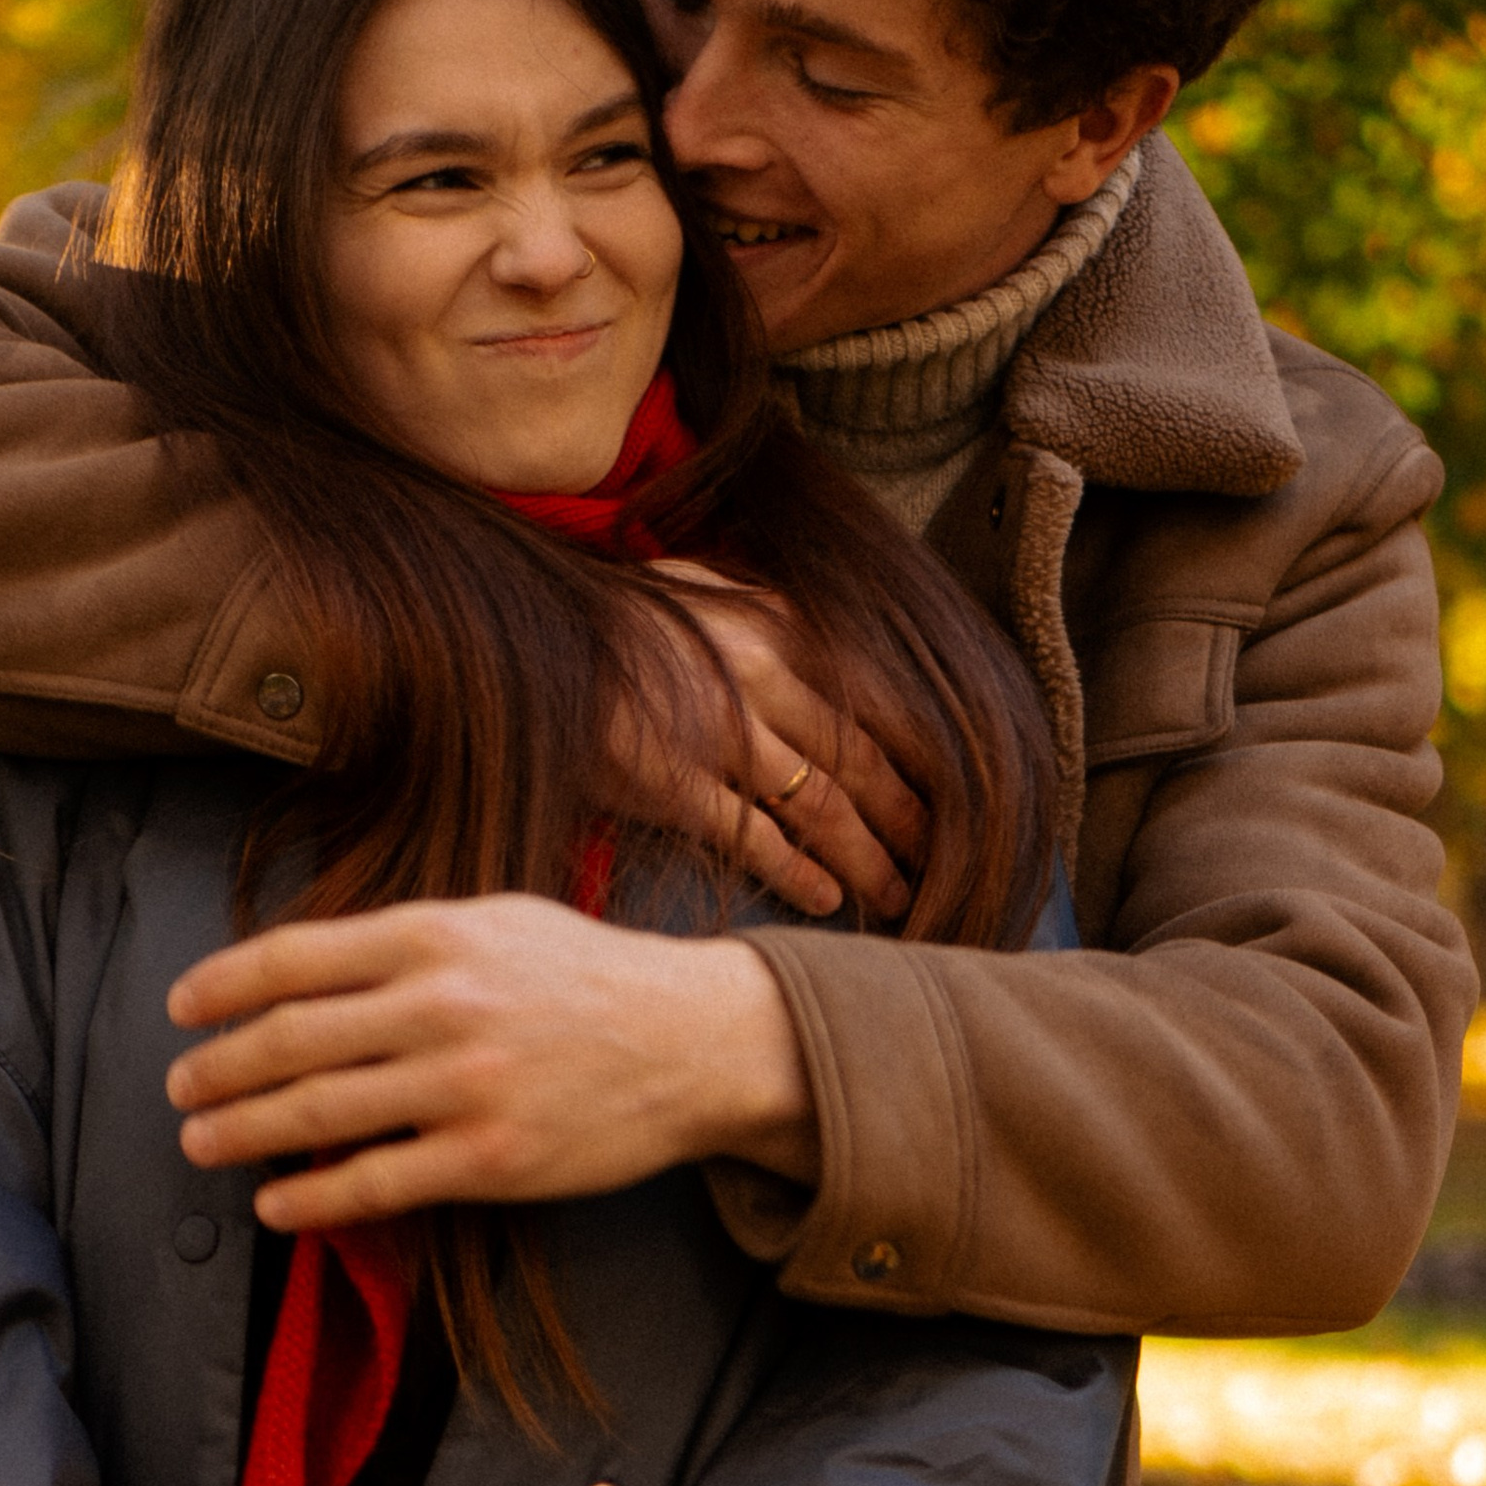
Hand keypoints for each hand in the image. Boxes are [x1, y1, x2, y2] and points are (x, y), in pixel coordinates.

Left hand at [167, 898, 819, 1226]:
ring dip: (241, 1131)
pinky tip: (274, 1203)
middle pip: (289, 1039)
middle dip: (217, 1068)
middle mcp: (442, 1004)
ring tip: (200, 1141)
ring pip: (317, 1112)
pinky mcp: (490, 1157)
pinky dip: (310, 1196)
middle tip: (180, 1087)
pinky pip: (374, 1182)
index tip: (181, 1009)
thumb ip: (405, 941)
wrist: (694, 1040)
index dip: (221, 986)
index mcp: (435, 935)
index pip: (293, 957)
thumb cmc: (588, 978)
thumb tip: (305, 970)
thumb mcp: (497, 921)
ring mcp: (465, 1085)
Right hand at [616, 563, 926, 921]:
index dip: (922, 761)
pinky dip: (799, 874)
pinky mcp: (676, 784)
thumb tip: (819, 632)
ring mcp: (723, 736)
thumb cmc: (619, 615)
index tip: (951, 799)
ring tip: (897, 897)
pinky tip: (826, 901)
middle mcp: (766, 680)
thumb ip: (766, 608)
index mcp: (781, 628)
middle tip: (939, 864)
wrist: (534, 637)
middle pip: (863, 767)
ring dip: (868, 861)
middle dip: (910, 824)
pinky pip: (756, 838)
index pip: (878, 706)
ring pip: (823, 810)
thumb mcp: (704, 584)